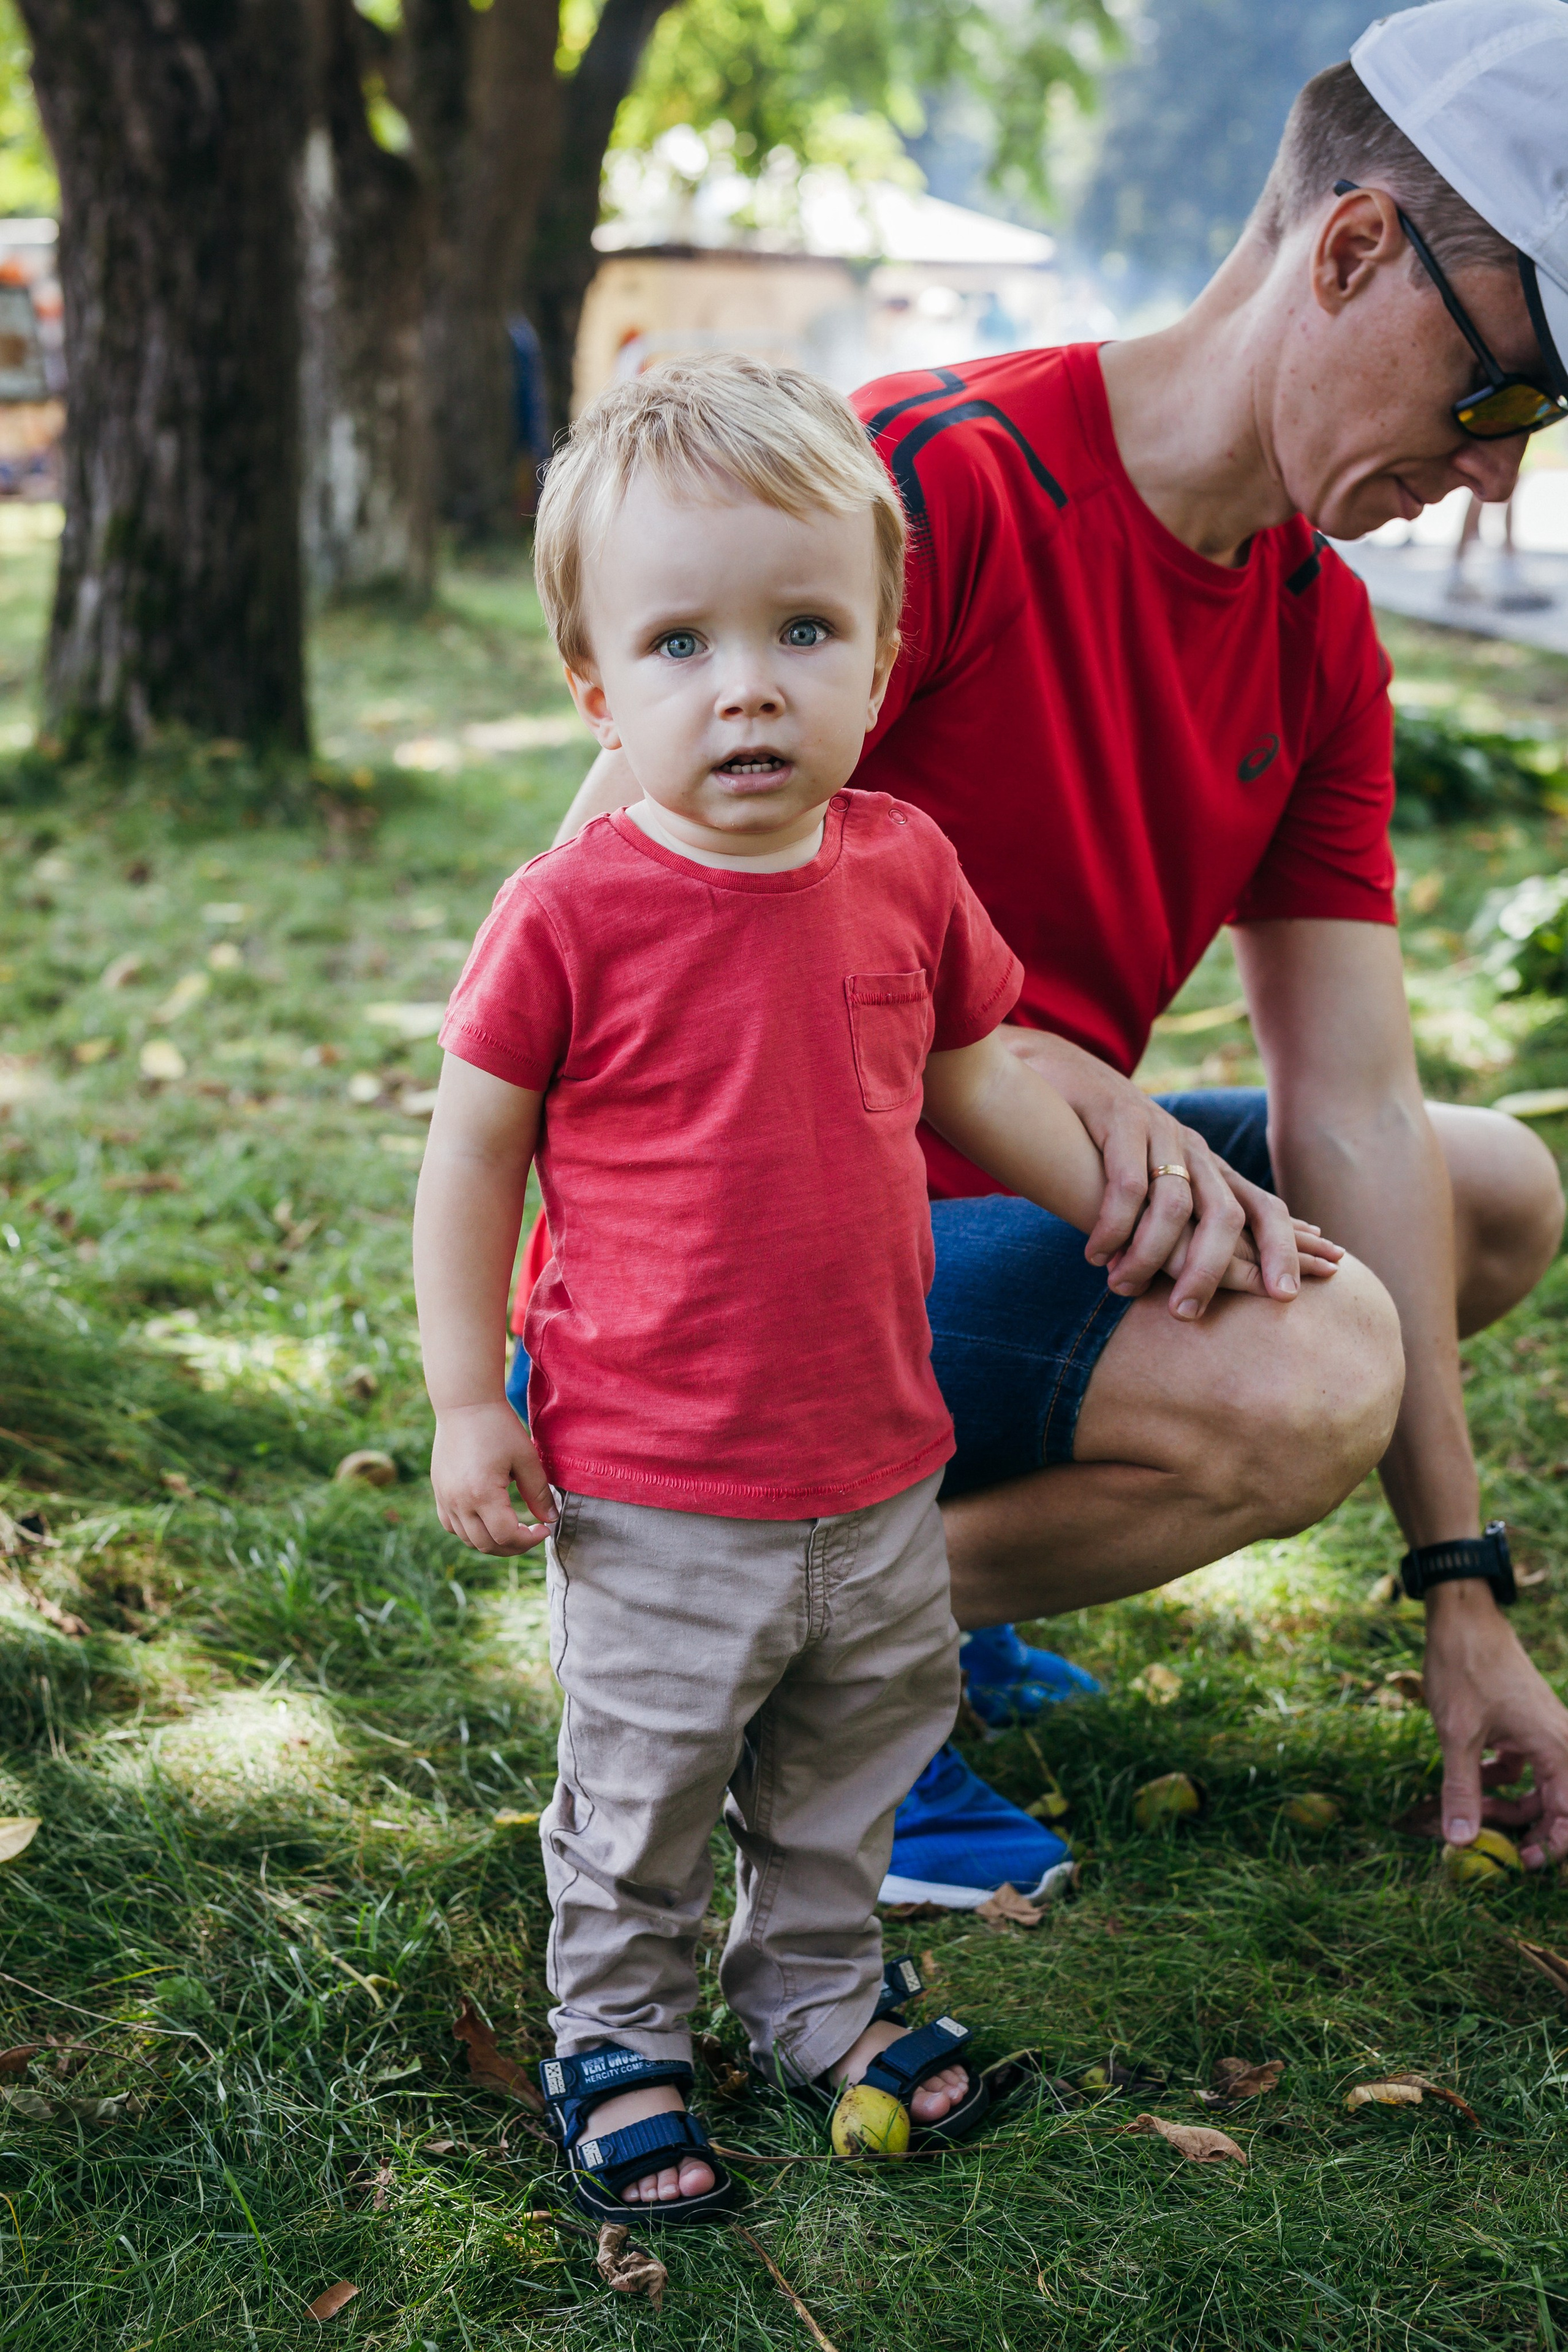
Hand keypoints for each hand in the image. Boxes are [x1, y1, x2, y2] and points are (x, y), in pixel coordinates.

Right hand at [431, 1400, 555, 1554]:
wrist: (465, 1405)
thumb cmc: (499, 1427)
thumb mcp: (526, 1458)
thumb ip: (539, 1493)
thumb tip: (550, 1520)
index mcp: (482, 1494)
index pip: (506, 1536)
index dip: (529, 1540)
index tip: (544, 1529)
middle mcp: (459, 1501)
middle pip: (487, 1545)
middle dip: (514, 1546)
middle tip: (531, 1533)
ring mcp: (445, 1498)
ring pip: (468, 1539)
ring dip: (492, 1541)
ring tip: (512, 1528)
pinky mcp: (439, 1492)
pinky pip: (451, 1525)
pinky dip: (470, 1531)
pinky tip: (487, 1520)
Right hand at [995, 1027, 1306, 1317]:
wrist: (1065, 1074)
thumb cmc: (1106, 1145)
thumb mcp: (1154, 1182)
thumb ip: (1180, 1222)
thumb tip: (1204, 1278)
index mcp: (1211, 1168)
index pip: (1265, 1209)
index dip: (1283, 1249)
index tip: (1287, 1296)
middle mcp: (1194, 1149)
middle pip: (1226, 1215)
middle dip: (1213, 1269)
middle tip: (1186, 1312)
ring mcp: (1160, 1130)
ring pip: (1175, 1205)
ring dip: (1149, 1255)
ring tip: (1122, 1287)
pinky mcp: (1119, 1117)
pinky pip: (1127, 1183)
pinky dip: (1114, 1225)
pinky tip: (1095, 1252)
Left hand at [1422, 1580, 1567, 1868]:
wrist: (1463, 1618)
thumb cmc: (1464, 1668)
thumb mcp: (1457, 1734)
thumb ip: (1462, 1791)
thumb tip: (1461, 1842)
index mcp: (1557, 1748)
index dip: (1550, 1848)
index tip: (1520, 1865)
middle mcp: (1561, 1742)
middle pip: (1558, 1805)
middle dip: (1526, 1828)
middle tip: (1493, 1846)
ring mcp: (1545, 1732)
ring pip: (1538, 1787)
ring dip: (1508, 1803)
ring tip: (1472, 1808)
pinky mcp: (1527, 1725)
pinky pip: (1525, 1766)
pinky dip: (1500, 1777)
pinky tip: (1472, 1775)